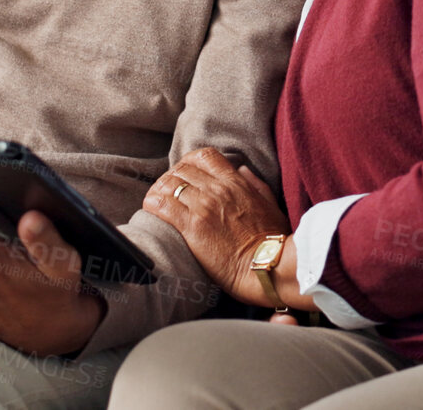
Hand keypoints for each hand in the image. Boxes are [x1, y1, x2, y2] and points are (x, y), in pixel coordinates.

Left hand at [143, 147, 288, 307]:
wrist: (267, 266)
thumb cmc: (272, 240)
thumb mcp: (270, 204)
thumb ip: (254, 184)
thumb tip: (241, 169)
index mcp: (235, 182)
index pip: (204, 156)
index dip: (189, 162)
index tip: (185, 172)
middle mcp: (217, 189)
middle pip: (182, 169)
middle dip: (171, 176)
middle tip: (167, 189)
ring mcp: (203, 207)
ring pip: (169, 184)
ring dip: (159, 190)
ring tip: (156, 199)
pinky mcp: (192, 227)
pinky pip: (162, 206)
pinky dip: (153, 204)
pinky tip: (150, 208)